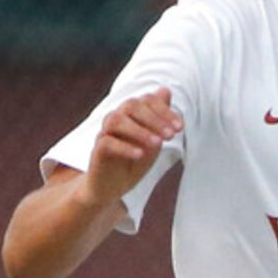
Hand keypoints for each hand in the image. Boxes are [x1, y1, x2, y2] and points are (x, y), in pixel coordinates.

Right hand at [86, 89, 182, 203]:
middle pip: (131, 105)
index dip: (164, 111)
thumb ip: (160, 117)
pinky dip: (125, 147)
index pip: (146, 100)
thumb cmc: (134, 160)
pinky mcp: (97, 151)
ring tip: (157, 144)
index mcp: (131, 114)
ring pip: (116, 120)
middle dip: (155, 119)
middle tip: (171, 136)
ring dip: (140, 131)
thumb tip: (165, 90)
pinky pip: (107, 142)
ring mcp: (105, 133)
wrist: (113, 187)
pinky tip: (141, 154)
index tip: (180, 128)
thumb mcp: (153, 139)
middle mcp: (117, 119)